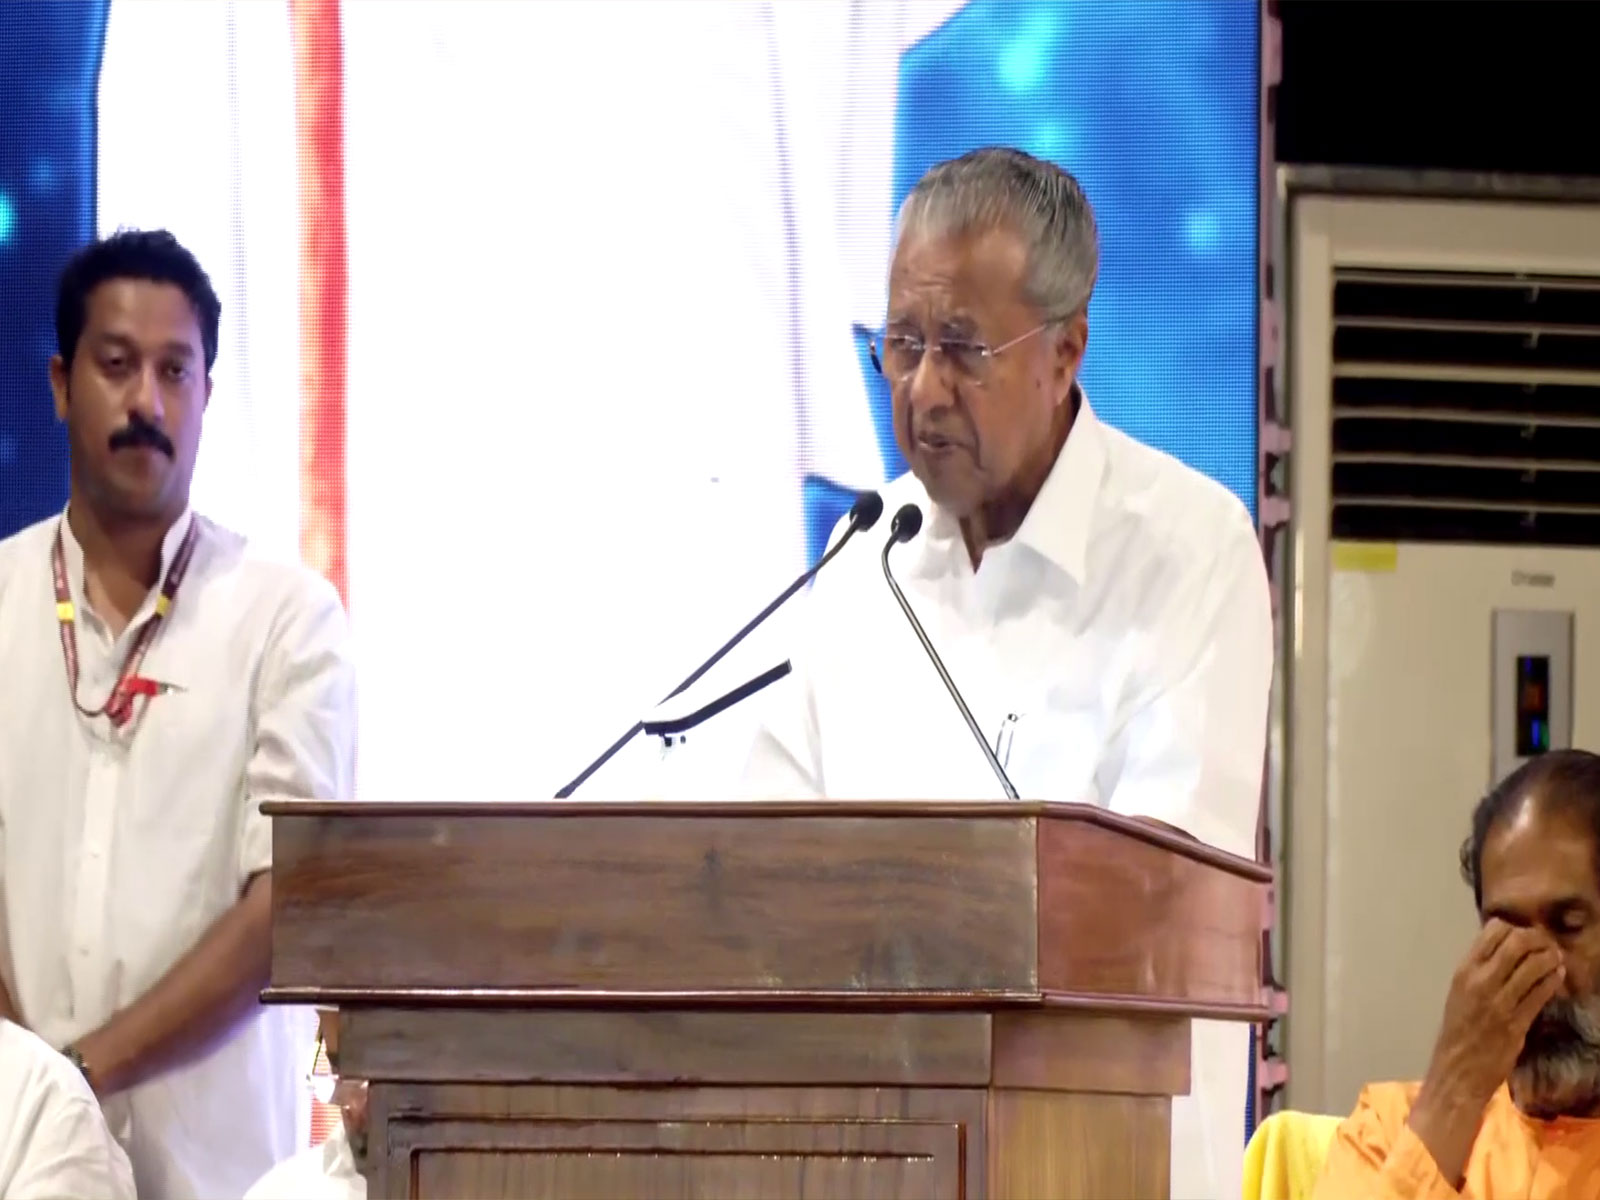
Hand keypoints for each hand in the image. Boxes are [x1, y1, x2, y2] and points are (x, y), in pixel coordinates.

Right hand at [1408, 919, 1564, 1182]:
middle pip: (1517, 942)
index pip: (1493, 930)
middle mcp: (1480, 981)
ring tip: (1556, 960)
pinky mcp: (1517, 1022)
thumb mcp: (1461, 993)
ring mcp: (1499, 1001)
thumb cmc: (1459, 1032)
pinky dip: (1553, 980)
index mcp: (1463, 971)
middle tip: (1547, 946)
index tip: (1525, 938)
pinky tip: (1557, 977)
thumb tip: (1506, 952)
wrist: (1457, 1070)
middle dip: (1538, 940)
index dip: (1515, 929)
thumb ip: (1480, 972)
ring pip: (1534, 964)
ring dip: (1550, 958)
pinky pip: (1541, 991)